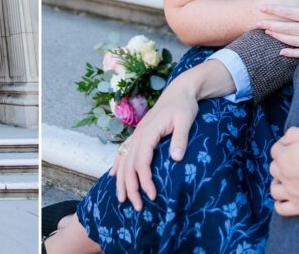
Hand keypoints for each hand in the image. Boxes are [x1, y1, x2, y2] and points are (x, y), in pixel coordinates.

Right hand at [109, 74, 199, 211]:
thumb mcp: (186, 120)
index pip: (142, 161)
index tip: (152, 196)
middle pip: (129, 164)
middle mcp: (139, 134)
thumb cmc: (184, 106)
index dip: (144, 180)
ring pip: (123, 160)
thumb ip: (180, 138)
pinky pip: (123, 152)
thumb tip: (176, 159)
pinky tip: (113, 175)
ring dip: (121, 180)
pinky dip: (117, 165)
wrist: (180, 91)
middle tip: (137, 207)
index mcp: (148, 132)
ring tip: (122, 199)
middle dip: (130, 187)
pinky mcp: (139, 135)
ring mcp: (137, 134)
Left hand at [257, 0, 298, 56]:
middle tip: (255, 23)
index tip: (261, 7)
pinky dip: (292, 53)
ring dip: (278, 37)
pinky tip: (281, 52)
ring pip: (292, 41)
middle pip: (286, 28)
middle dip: (270, 25)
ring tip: (266, 33)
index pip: (289, 12)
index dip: (274, 9)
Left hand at [269, 127, 298, 215]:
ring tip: (288, 181)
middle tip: (295, 163)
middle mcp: (283, 176)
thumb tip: (285, 139)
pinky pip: (281, 209)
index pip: (275, 150)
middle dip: (281, 165)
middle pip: (274, 168)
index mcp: (283, 157)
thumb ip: (293, 133)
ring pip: (274, 190)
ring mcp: (290, 193)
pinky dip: (280, 204)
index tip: (294, 147)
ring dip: (278, 184)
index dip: (285, 147)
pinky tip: (287, 199)